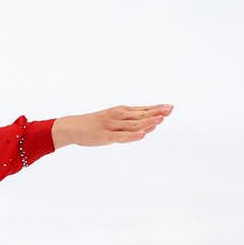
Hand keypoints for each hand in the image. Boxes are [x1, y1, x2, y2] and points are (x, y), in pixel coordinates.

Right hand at [52, 104, 173, 148]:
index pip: (142, 110)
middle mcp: (118, 116)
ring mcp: (112, 126)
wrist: (73, 126)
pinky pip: (121, 137)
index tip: (170, 107)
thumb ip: (129, 124)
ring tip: (161, 120)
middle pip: (140, 115)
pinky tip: (142, 135)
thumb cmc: (93, 125)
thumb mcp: (113, 121)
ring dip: (147, 122)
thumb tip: (148, 128)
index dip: (156, 108)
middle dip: (156, 112)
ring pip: (133, 125)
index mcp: (121, 111)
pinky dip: (132, 136)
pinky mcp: (105, 136)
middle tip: (170, 109)